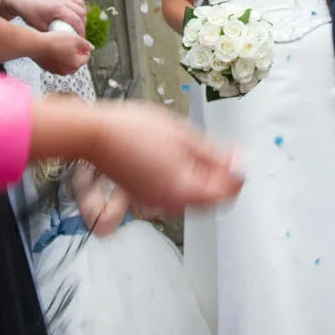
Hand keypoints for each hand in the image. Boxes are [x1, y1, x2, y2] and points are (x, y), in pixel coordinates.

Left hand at [9, 0, 86, 35]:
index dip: (81, 32)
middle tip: (79, 33)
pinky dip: (78, 7)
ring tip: (78, 24)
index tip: (81, 39)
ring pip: (81, 4)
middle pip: (82, 12)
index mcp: (58, 8)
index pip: (77, 21)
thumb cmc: (28, 13)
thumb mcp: (40, 27)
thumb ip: (53, 33)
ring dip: (82, 15)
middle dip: (83, 24)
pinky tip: (74, 15)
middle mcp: (63, 0)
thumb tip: (64, 42)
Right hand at [37, 29, 93, 74]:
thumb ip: (85, 44)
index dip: (85, 50)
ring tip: (63, 47)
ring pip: (66, 65)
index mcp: (76, 64)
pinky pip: (57, 65)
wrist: (37, 45)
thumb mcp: (75, 38)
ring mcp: (57, 71)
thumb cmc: (55, 41)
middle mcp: (67, 71)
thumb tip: (91, 48)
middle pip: (76, 63)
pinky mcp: (48, 69)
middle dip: (76, 55)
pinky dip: (58, 59)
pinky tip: (54, 50)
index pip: (86, 58)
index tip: (81, 43)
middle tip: (72, 45)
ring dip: (67, 58)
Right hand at [92, 100, 243, 213]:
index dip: (237, 172)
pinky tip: (180, 156)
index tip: (237, 153)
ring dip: (204, 176)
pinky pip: (176, 193)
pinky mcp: (146, 195)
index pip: (226, 193)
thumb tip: (237, 165)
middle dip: (222, 175)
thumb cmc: (134, 130)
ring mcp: (157, 202)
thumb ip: (215, 155)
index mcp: (184, 191)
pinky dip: (185, 178)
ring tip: (198, 148)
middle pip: (211, 198)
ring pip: (194, 196)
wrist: (96, 134)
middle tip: (222, 150)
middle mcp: (171, 204)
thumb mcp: (184, 136)